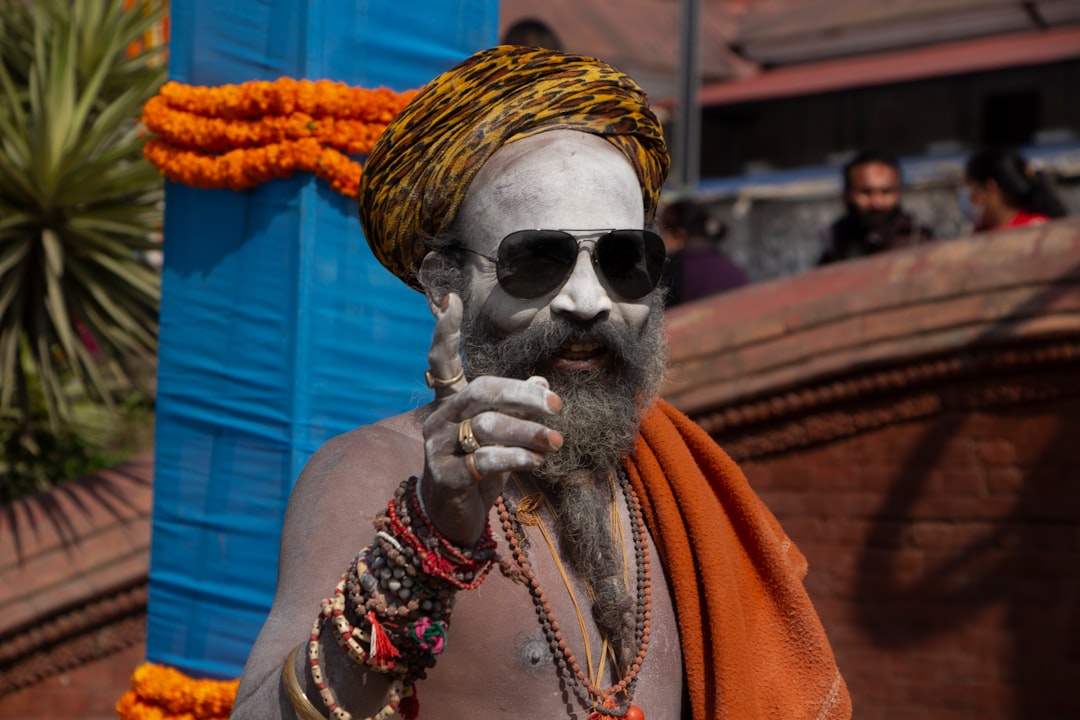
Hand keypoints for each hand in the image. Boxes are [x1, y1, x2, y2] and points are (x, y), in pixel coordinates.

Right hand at [420, 293, 562, 545]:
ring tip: (556, 442)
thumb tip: (541, 378)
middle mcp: (438, 419)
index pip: (441, 361)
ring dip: (529, 433)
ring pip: (488, 426)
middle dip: (523, 395)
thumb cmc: (478, 468)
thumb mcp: (500, 434)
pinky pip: (485, 459)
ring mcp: (438, 447)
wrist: (452, 518)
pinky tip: (537, 462)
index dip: (443, 332)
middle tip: (556, 405)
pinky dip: (516, 458)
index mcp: (449, 403)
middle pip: (482, 391)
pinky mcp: (446, 476)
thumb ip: (516, 407)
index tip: (450, 300)